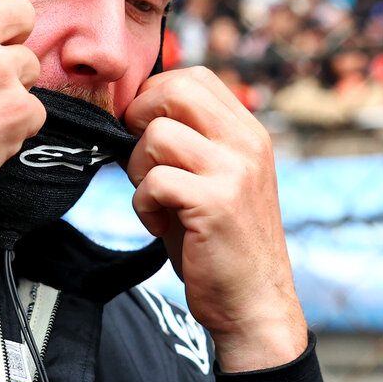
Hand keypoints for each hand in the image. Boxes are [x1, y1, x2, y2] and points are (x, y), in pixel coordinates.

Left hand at [125, 68, 307, 372]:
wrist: (254, 304)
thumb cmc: (221, 242)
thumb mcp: (213, 180)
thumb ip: (185, 143)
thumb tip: (128, 113)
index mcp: (248, 132)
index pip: (193, 77)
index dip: (153, 98)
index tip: (144, 133)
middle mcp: (247, 144)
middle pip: (174, 91)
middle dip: (140, 120)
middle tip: (142, 160)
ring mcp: (234, 172)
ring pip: (156, 137)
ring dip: (139, 170)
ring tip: (156, 201)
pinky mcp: (215, 204)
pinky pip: (154, 181)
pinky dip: (143, 204)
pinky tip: (159, 224)